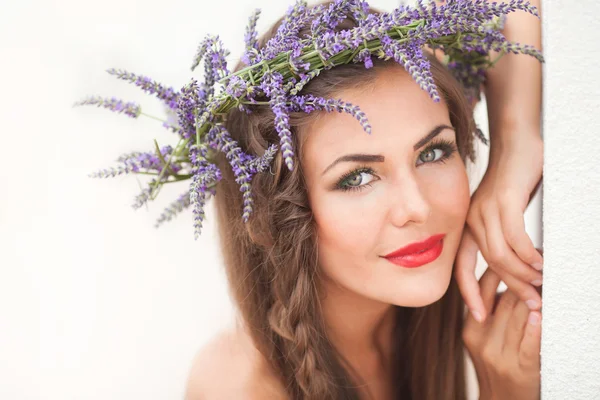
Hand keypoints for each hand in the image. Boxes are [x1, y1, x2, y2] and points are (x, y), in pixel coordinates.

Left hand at [455, 134, 543, 321]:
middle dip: (511, 288)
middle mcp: (472, 220)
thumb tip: (516, 266)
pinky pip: (514, 237)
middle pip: (488, 265)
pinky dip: (528, 253)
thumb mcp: (503, 214)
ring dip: (523, 273)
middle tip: (533, 303)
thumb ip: (503, 238)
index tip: (479, 317)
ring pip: (500, 254)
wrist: (517, 145)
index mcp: (468, 226)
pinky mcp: (504, 200)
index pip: (461, 267)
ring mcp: (486, 210)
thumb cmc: (514, 182)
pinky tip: (540, 261)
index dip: (468, 294)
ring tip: (541, 282)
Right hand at [462, 267, 541, 399]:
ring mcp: (500, 355)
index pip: (483, 288)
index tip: (516, 251)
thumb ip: (488, 311)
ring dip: (534, 297)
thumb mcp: (482, 338)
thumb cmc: (496, 365)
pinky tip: (539, 314)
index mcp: (471, 328)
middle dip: (524, 278)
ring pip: (518, 317)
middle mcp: (482, 340)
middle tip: (539, 260)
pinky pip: (528, 344)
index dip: (501, 267)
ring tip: (547, 279)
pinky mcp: (520, 370)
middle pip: (505, 299)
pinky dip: (534, 328)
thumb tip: (504, 276)